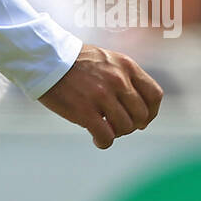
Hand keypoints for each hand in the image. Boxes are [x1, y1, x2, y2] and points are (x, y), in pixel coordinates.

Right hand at [38, 43, 162, 148]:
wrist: (45, 58)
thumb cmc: (74, 61)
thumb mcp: (106, 59)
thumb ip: (124, 77)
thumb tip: (137, 106)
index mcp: (126, 66)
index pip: (155, 95)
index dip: (151, 112)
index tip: (141, 119)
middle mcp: (118, 80)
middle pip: (141, 115)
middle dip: (132, 125)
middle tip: (117, 124)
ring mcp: (102, 95)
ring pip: (125, 127)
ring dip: (117, 133)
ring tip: (104, 129)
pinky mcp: (85, 110)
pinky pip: (106, 136)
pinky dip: (103, 142)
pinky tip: (95, 138)